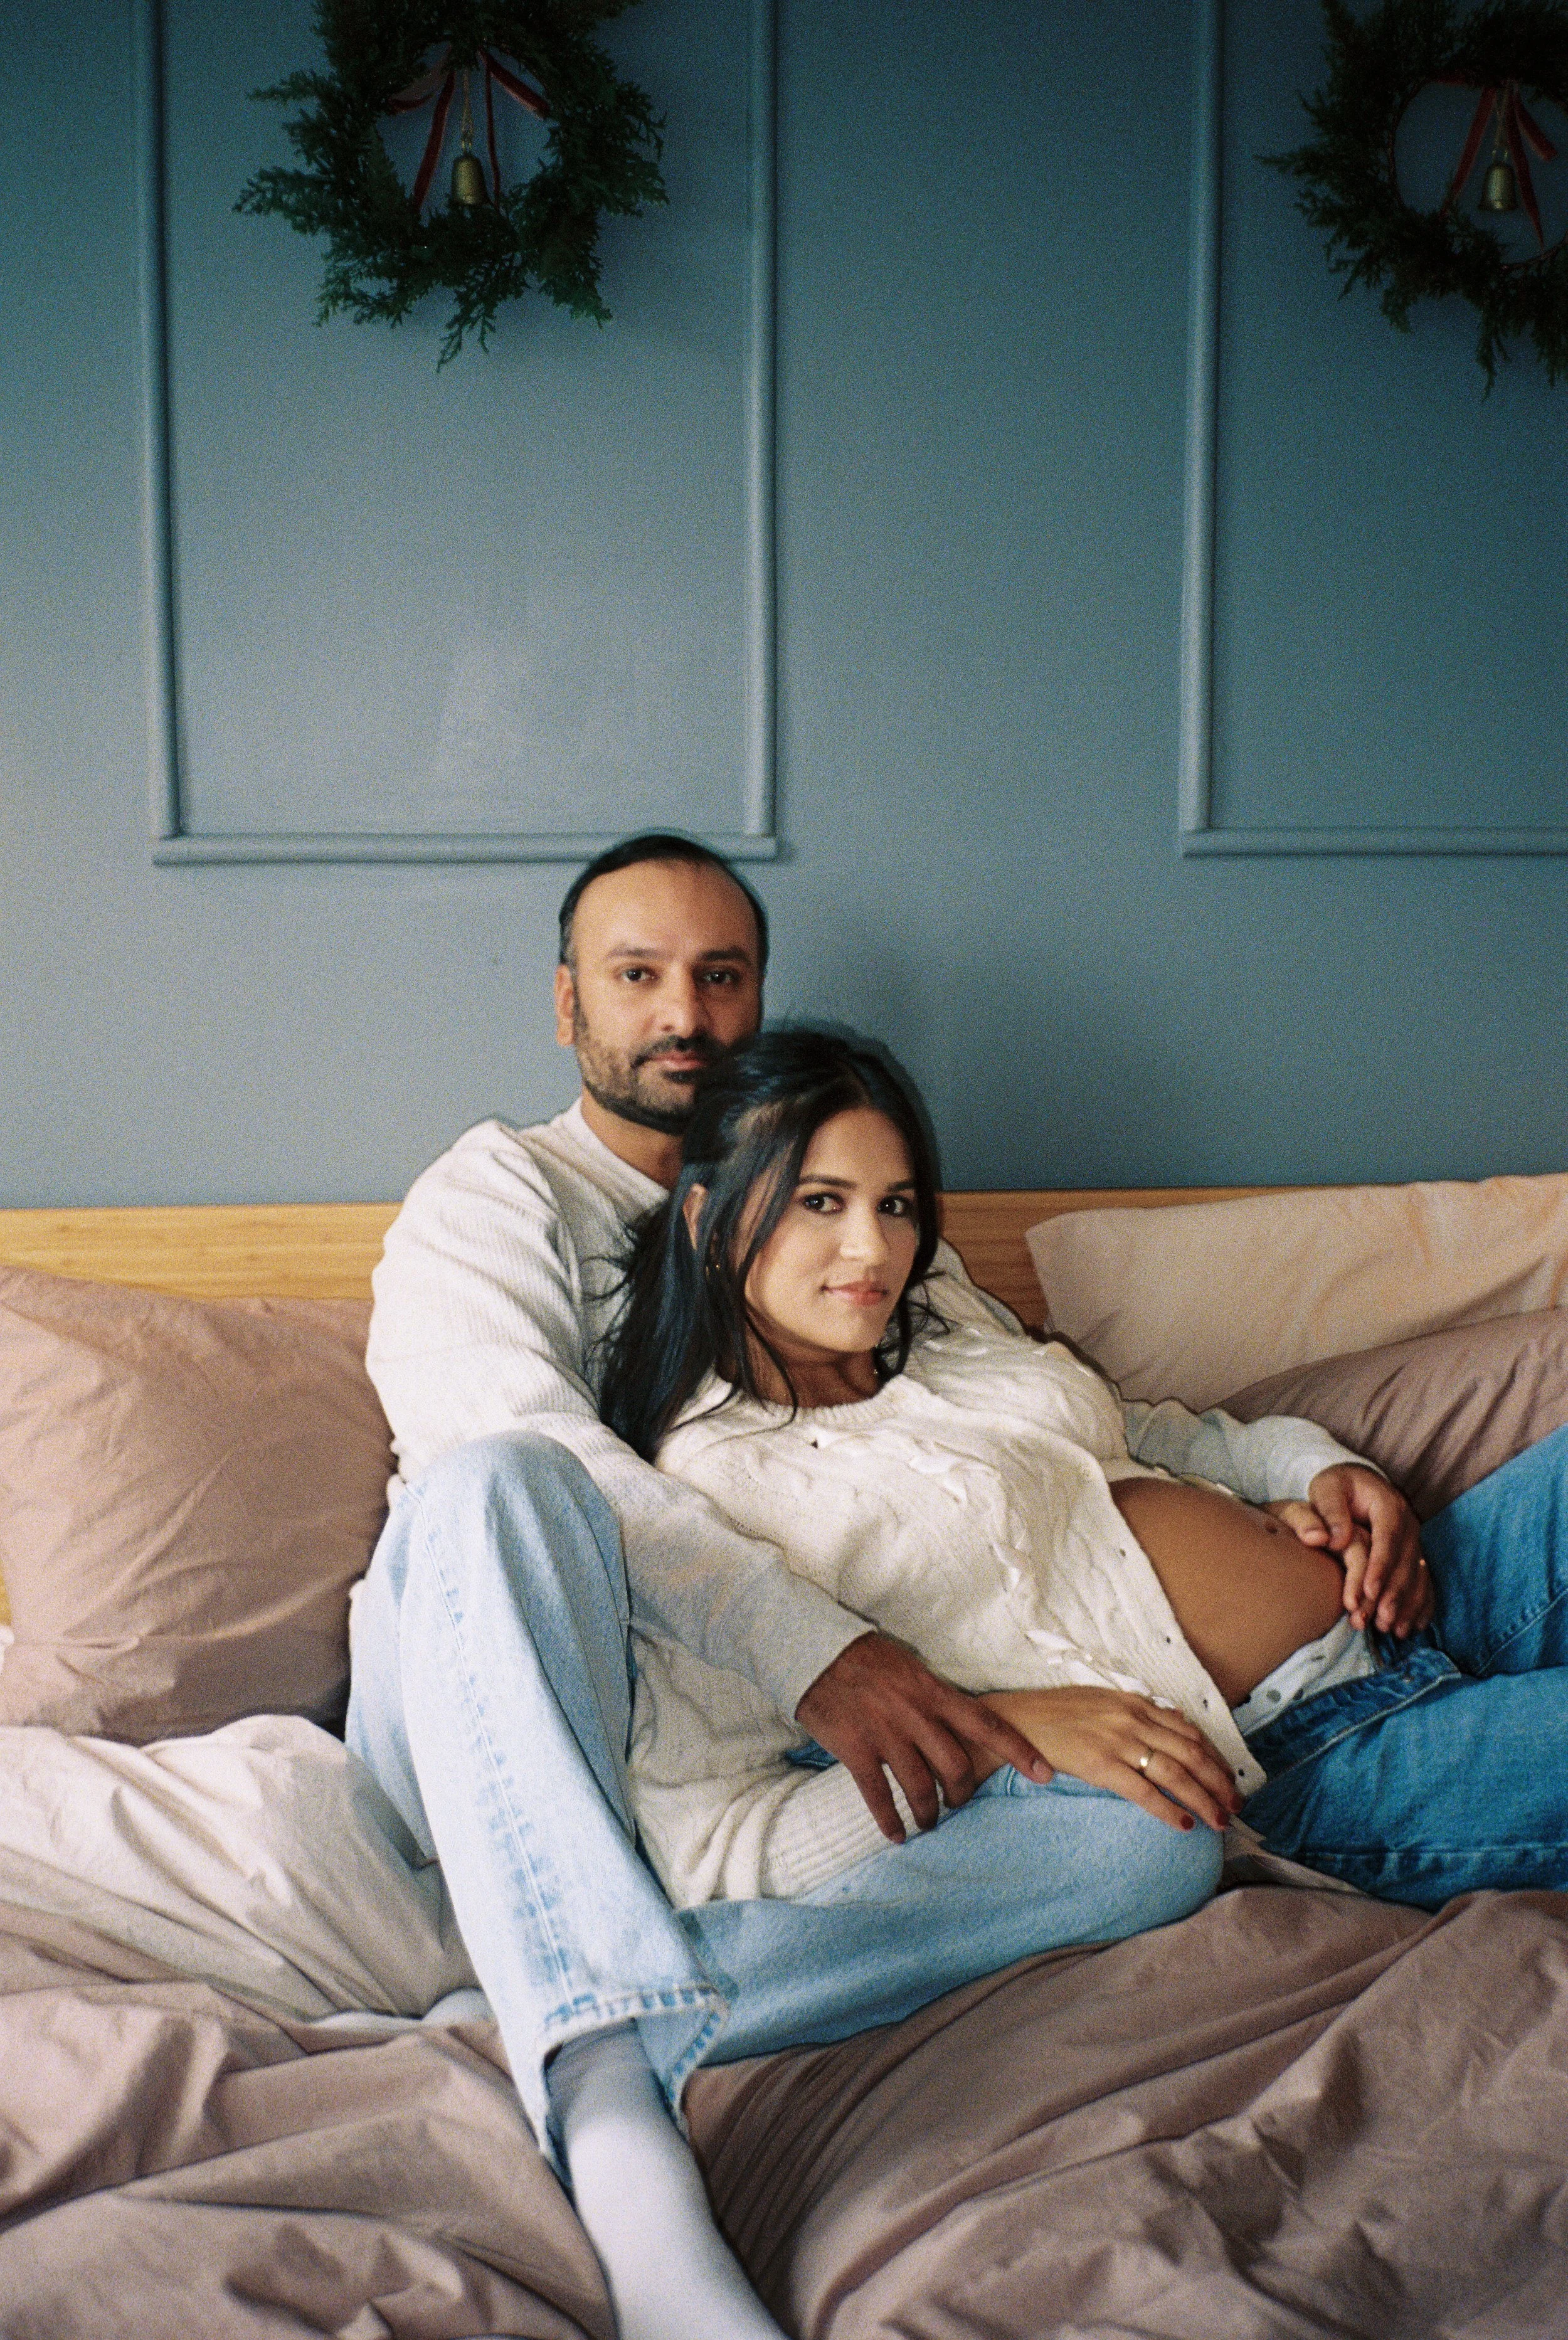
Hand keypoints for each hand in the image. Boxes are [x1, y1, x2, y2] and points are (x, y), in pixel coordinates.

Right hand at [795, 1632, 1053, 1841]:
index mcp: (934, 1693)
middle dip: (962, 1794)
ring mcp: (886, 1734)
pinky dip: (889, 1820)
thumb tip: (956, 1726)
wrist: (816, 1651)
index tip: (1046, 1774)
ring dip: (928, 1813)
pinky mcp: (856, 1749)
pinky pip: (878, 1795)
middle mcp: (916, 1716)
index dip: (1019, 1751)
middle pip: (957, 1767)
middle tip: (956, 1804)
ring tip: (927, 1824)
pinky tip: (895, 1834)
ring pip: (920, 1786)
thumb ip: (934, 1699)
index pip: (987, 1725)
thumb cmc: (866, 1659)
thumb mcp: (911, 1669)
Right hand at [984, 1686, 1240, 1832]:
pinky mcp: (1100, 1764)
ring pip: (1175, 1773)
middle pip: (1191, 1753)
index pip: (1190, 1732)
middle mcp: (1132, 1719)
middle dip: (1219, 1782)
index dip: (1216, 1758)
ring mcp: (1117, 1741)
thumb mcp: (1102, 1701)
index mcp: (1135, 1703)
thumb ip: (1138, 1712)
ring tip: (1218, 1821)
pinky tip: (1184, 1824)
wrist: (1017, 1721)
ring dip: (1204, 1799)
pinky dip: (1168, 1810)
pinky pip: (1144, 1791)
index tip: (1230, 1779)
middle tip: (1235, 1806)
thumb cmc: (1056, 1714)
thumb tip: (1175, 1722)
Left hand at [1305, 1464, 1432, 1636]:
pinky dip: (1421, 1605)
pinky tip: (1415, 1627)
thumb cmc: (1336, 1486)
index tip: (1368, 1591)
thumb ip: (1329, 1511)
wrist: (1355, 1482)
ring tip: (1394, 1630)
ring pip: (1418, 1576)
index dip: (1380, 1566)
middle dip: (1394, 1593)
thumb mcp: (1327, 1489)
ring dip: (1408, 1604)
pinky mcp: (1414, 1555)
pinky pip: (1424, 1581)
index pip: (1388, 1537)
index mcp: (1388, 1505)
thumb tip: (1333, 1540)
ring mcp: (1415, 1540)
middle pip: (1406, 1562)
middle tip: (1380, 1619)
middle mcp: (1408, 1523)